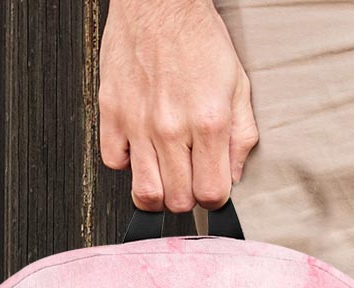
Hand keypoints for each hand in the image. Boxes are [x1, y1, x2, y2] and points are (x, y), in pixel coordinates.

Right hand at [98, 0, 258, 211]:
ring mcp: (138, 122)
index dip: (214, 199)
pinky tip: (141, 149)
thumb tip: (234, 176)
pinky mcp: (111, 111)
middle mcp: (171, 127)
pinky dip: (127, 163)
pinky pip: (113, 162)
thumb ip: (241, 137)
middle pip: (178, 201)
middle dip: (187, 197)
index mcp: (208, 123)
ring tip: (165, 175)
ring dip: (158, 191)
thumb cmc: (198, 39)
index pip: (211, 194)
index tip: (212, 188)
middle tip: (189, 178)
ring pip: (145, 192)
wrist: (159, 1)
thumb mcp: (238, 87)